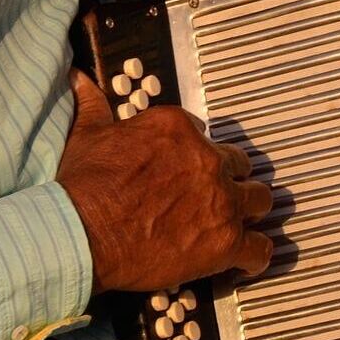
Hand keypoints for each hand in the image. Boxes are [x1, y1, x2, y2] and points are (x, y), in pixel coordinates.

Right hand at [56, 73, 273, 293]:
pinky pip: (258, 248)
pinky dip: (256, 254)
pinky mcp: (225, 240)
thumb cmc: (83, 185)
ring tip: (239, 222)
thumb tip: (80, 80)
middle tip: (213, 195)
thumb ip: (93, 106)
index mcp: (179, 129)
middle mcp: (208, 159)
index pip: (203, 134)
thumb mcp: (86, 135)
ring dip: (249, 210)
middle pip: (238, 165)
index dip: (195, 154)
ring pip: (259, 199)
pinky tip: (248, 259)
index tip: (185, 168)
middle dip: (229, 179)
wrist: (82, 231)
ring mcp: (222, 200)